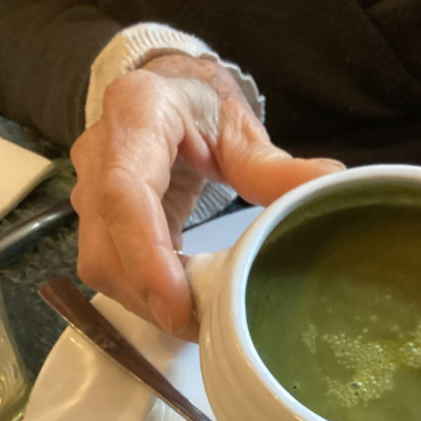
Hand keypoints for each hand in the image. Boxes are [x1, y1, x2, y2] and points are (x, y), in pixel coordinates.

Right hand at [70, 53, 342, 337]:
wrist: (167, 92)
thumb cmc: (200, 105)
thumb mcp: (239, 127)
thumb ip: (277, 166)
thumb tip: (330, 188)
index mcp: (137, 113)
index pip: (127, 194)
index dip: (148, 256)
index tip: (177, 307)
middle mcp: (99, 152)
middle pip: (106, 244)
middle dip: (150, 296)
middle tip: (203, 327)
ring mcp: (89, 187)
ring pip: (101, 264)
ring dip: (144, 301)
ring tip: (196, 319)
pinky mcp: (95, 218)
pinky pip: (109, 267)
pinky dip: (142, 293)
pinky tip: (180, 303)